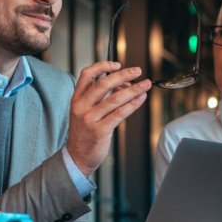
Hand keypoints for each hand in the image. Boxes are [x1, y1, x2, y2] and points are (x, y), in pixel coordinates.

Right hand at [67, 61, 151, 176]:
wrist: (77, 157)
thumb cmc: (84, 133)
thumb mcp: (85, 112)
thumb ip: (100, 98)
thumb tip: (122, 84)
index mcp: (76, 99)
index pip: (86, 75)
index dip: (102, 66)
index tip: (116, 64)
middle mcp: (81, 107)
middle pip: (103, 84)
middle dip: (123, 75)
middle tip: (137, 71)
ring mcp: (90, 119)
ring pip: (114, 99)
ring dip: (133, 90)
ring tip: (145, 85)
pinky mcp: (100, 130)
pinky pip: (119, 114)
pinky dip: (132, 104)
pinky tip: (140, 99)